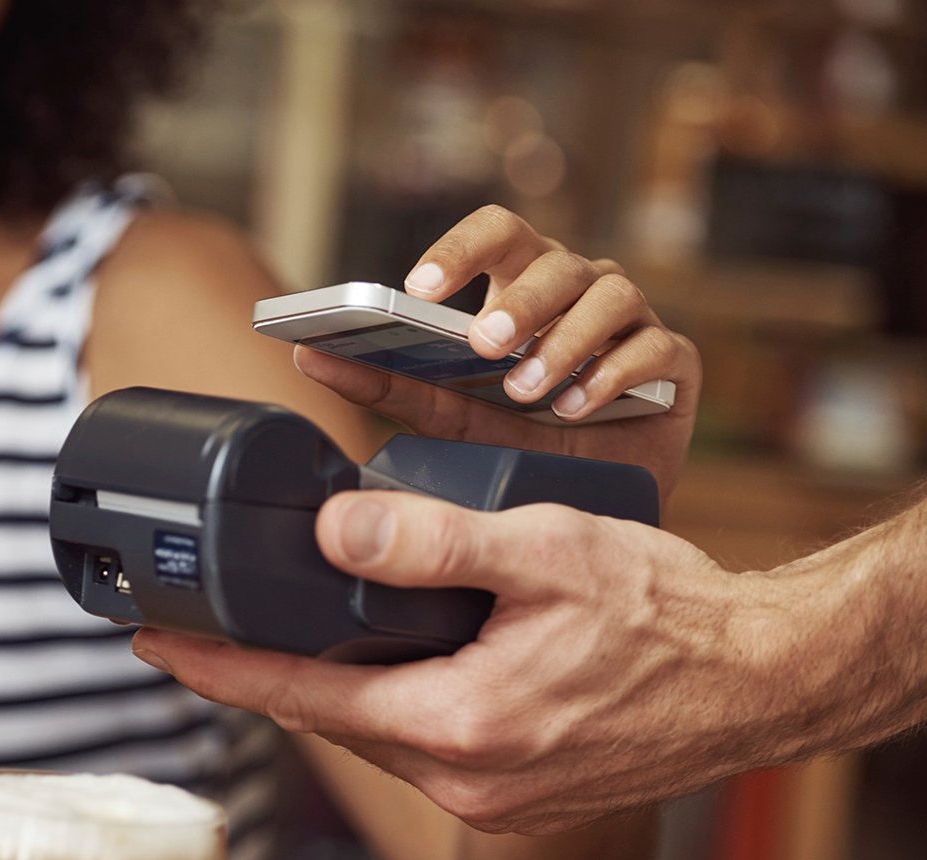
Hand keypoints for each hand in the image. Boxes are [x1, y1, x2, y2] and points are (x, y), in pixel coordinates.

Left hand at [132, 490, 856, 834]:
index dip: (218, 667)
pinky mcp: (514, 785)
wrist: (758, 676)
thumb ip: (433, 541)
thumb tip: (333, 530)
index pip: (299, 697)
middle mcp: (465, 775)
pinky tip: (376, 659)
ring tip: (280, 628)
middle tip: (204, 622)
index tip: (153, 641)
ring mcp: (490, 790)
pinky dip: (382, 699)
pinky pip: (418, 742)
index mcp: (458, 723)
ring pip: (372, 731)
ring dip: (325, 684)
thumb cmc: (667, 614)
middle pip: (327, 718)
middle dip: (261, 673)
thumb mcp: (545, 552)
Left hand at [304, 205, 700, 497]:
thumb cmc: (520, 440)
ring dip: (563, 341)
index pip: (496, 232)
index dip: (462, 246)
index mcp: (521, 283)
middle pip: (553, 259)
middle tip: (484, 345)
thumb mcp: (450, 413)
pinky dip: (611, 374)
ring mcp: (630, 319)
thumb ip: (388, 385)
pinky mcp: (673, 360)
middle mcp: (578, 287)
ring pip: (608, 294)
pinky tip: (577, 407)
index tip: (421, 286)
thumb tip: (310, 357)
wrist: (594, 503)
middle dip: (520, 300)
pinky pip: (652, 347)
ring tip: (528, 392)